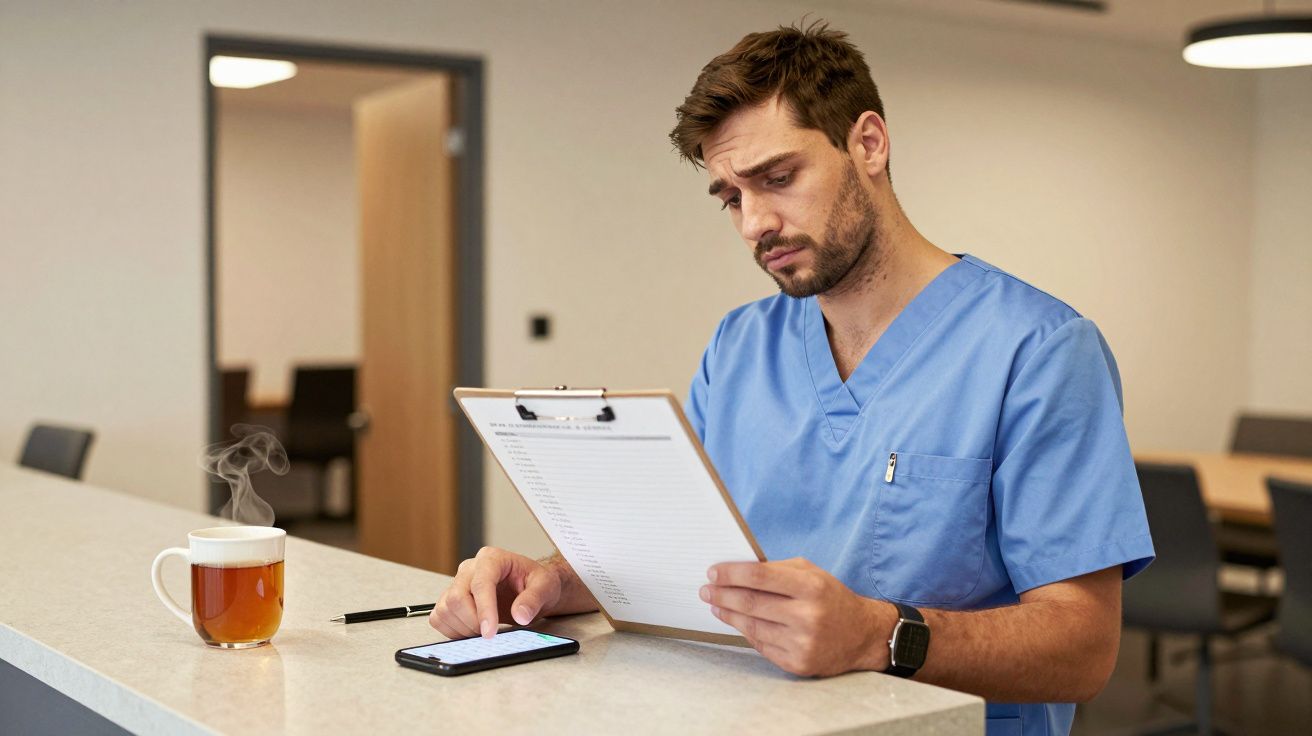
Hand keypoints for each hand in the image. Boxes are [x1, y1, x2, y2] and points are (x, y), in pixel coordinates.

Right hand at [429, 547, 562, 639]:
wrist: (530, 587)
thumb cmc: (536, 582)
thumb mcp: (545, 587)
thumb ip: (534, 599)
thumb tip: (520, 615)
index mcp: (492, 559)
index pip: (481, 583)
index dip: (484, 610)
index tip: (490, 632)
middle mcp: (470, 568)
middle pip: (457, 597)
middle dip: (473, 622)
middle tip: (491, 633)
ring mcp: (458, 582)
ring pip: (445, 608)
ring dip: (463, 628)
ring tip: (484, 631)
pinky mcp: (450, 598)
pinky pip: (439, 617)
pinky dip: (452, 630)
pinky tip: (471, 631)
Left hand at [702, 557, 895, 676]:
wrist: (862, 636)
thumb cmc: (831, 598)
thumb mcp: (812, 574)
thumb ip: (777, 570)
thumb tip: (737, 571)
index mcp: (811, 587)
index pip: (760, 576)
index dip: (731, 574)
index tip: (712, 572)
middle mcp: (807, 616)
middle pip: (751, 603)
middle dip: (722, 595)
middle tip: (706, 590)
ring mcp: (802, 643)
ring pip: (752, 626)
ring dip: (728, 614)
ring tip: (715, 605)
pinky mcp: (798, 663)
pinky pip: (762, 645)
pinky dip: (746, 632)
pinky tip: (737, 622)